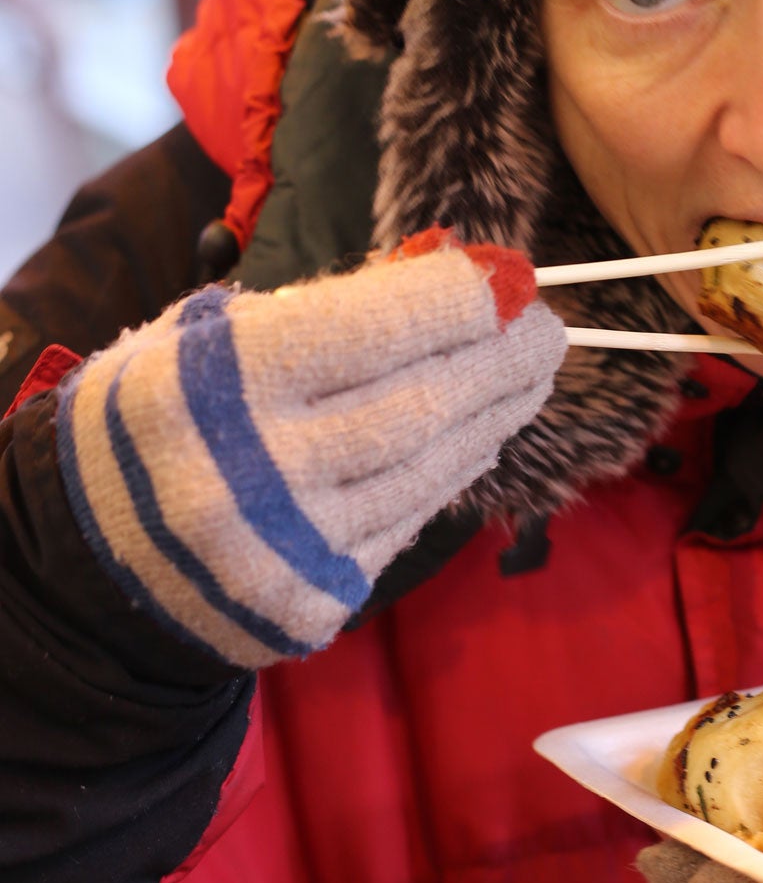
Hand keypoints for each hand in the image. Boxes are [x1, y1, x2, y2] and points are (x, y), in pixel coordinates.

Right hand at [55, 228, 565, 667]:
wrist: (96, 558)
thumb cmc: (163, 414)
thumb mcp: (206, 336)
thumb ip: (320, 310)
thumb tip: (452, 281)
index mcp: (222, 382)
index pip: (372, 329)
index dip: (457, 302)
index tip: (506, 281)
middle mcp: (259, 469)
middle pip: (422, 404)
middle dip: (501, 361)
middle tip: (548, 330)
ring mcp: (293, 546)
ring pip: (430, 469)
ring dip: (494, 417)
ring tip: (530, 378)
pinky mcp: (316, 601)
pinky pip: (409, 522)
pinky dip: (453, 473)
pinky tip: (480, 437)